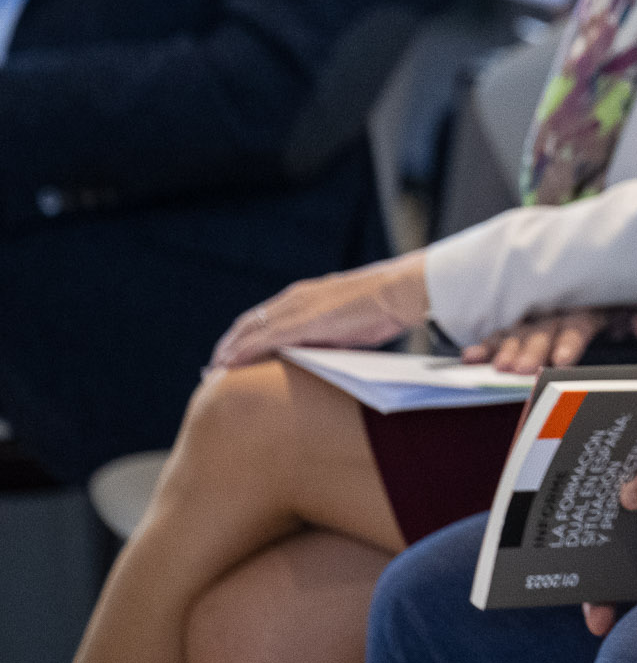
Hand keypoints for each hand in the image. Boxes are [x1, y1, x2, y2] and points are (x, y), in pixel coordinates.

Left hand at [209, 251, 429, 368]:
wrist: (399, 292)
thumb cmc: (383, 307)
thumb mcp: (348, 320)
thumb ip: (328, 333)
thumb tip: (321, 355)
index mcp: (306, 296)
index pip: (264, 316)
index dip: (243, 335)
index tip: (230, 353)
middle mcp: (294, 298)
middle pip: (248, 322)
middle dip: (228, 345)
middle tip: (213, 367)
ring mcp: (296, 309)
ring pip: (248, 330)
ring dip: (228, 350)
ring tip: (214, 370)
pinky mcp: (301, 322)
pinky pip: (261, 339)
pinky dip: (241, 352)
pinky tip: (228, 365)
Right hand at [462, 309, 636, 374]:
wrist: (587, 278)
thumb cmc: (610, 308)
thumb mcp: (626, 313)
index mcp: (587, 309)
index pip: (579, 323)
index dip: (570, 342)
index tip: (561, 361)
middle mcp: (558, 312)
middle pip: (544, 330)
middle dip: (533, 350)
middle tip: (522, 370)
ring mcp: (536, 318)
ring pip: (519, 333)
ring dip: (508, 349)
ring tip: (498, 368)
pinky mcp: (517, 326)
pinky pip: (498, 334)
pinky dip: (484, 346)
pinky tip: (469, 358)